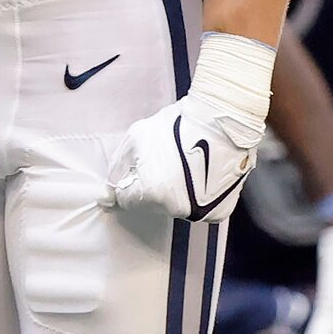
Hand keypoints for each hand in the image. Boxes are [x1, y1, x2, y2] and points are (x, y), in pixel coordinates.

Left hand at [106, 75, 265, 222]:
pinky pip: (197, 208)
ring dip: (174, 192)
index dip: (127, 184)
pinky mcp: (219, 211)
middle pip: (151, 204)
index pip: (126, 200)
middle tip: (164, 162)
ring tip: (183, 166)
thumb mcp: (136, 138)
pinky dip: (196, 196)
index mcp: (153, 193)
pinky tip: (199, 175)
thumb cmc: (178, 126)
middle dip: (151, 186)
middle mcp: (178, 208)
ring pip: (174, 206)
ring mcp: (201, 212)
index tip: (133, 174)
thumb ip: (119, 167)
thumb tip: (111, 189)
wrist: (222, 120)